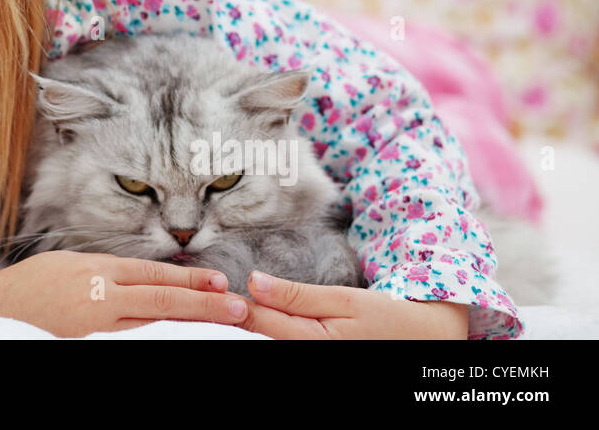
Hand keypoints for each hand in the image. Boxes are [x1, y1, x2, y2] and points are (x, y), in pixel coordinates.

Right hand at [0, 250, 253, 337]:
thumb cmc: (26, 287)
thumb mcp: (67, 265)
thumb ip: (105, 272)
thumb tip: (142, 278)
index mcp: (95, 269)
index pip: (153, 273)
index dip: (190, 277)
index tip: (220, 281)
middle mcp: (99, 296)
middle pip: (162, 299)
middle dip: (204, 302)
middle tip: (238, 306)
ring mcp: (93, 326)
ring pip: (152, 326)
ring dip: (188, 325)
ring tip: (220, 326)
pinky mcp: (86, 344)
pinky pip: (129, 344)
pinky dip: (156, 341)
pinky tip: (176, 342)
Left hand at [230, 270, 468, 338]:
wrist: (426, 339)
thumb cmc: (389, 316)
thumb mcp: (345, 299)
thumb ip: (298, 294)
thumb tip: (254, 281)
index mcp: (316, 342)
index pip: (263, 322)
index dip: (237, 304)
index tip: (215, 288)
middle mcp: (312, 357)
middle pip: (265, 335)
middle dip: (245, 315)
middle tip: (217, 293)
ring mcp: (316, 359)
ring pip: (276, 340)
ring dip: (259, 322)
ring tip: (235, 304)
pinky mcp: (321, 356)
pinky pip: (290, 343)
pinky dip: (276, 329)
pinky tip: (266, 316)